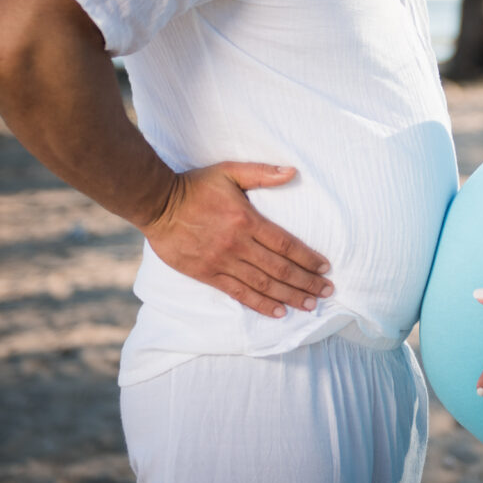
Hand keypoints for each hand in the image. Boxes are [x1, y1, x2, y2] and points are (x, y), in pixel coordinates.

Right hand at [138, 161, 332, 316]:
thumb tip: (292, 172)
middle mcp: (237, 244)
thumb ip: (262, 173)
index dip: (308, 258)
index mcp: (246, 220)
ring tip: (310, 305)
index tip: (325, 267)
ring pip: (263, 285)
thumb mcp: (229, 171)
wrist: (156, 203)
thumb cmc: (195, 185)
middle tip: (326, 292)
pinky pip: (238, 294)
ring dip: (289, 296)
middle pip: (279, 269)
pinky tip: (278, 311)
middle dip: (306, 282)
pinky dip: (260, 304)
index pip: (285, 245)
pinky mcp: (207, 274)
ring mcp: (221, 262)